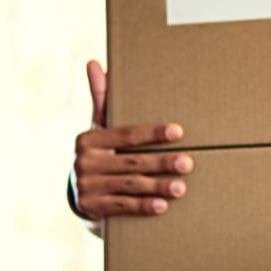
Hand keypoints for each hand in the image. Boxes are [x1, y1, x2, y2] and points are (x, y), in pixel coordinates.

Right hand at [70, 59, 192, 218]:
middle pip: (132, 161)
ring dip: (157, 186)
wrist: (82, 195)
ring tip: (181, 187)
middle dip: (162, 162)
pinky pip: (122, 206)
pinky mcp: (92, 208)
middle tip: (189, 163)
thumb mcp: (99, 129)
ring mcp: (87, 187)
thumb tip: (93, 62)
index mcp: (88, 139)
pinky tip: (162, 206)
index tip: (179, 131)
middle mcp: (84, 162)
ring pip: (130, 185)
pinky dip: (143, 206)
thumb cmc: (101, 154)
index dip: (153, 133)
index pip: (126, 134)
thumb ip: (101, 99)